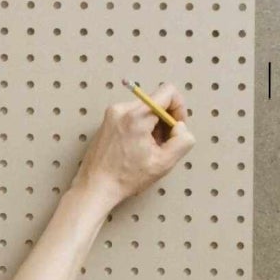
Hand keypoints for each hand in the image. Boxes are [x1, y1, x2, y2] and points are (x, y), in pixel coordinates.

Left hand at [70, 82, 194, 203]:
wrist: (96, 186)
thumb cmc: (126, 178)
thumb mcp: (164, 163)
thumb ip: (183, 141)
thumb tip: (180, 127)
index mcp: (137, 116)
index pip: (168, 92)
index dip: (179, 109)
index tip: (176, 128)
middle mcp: (122, 108)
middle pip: (156, 101)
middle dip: (165, 121)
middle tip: (161, 145)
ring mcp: (112, 113)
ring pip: (144, 109)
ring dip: (152, 126)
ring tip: (147, 149)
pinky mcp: (107, 120)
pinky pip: (132, 115)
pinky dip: (140, 127)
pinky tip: (136, 147)